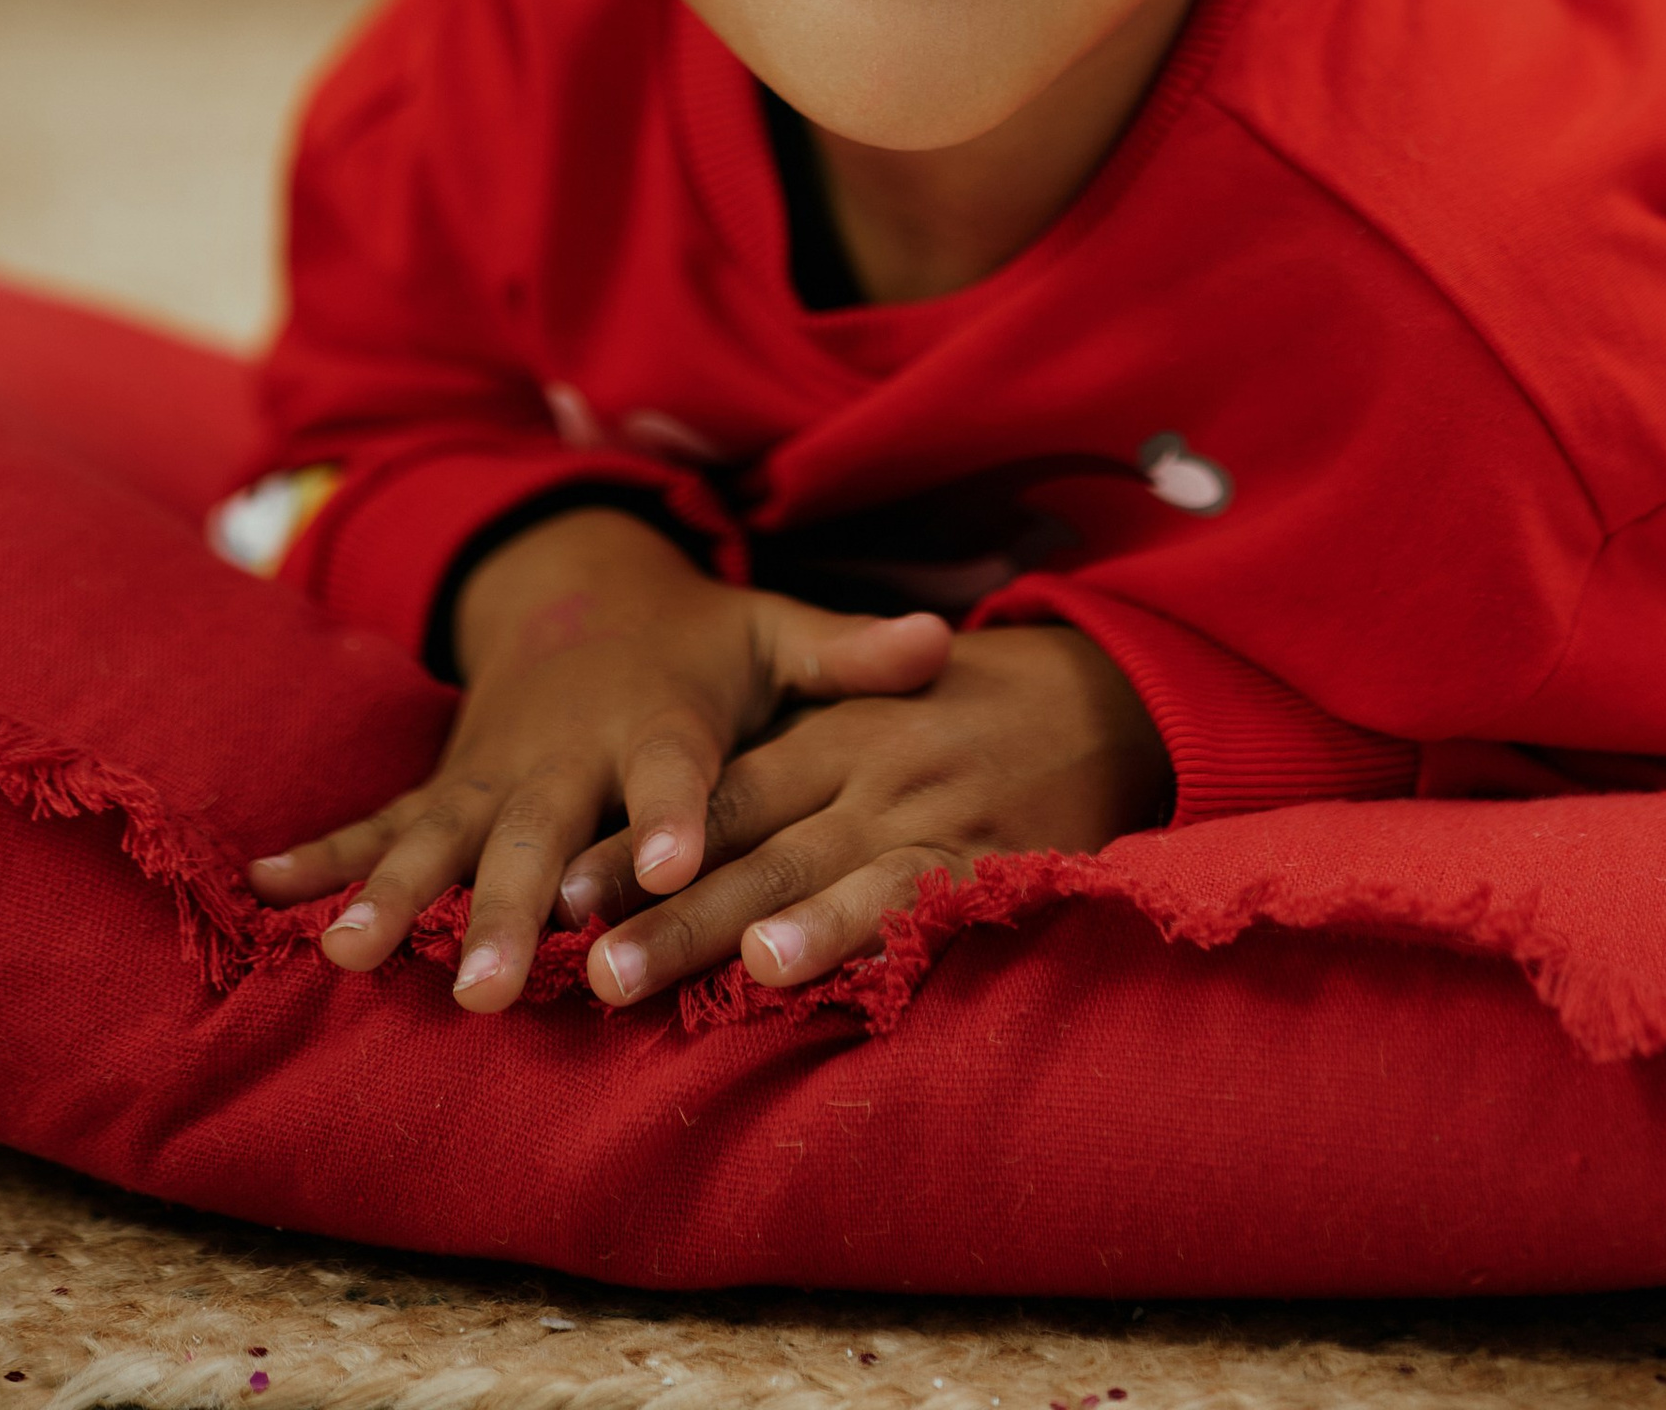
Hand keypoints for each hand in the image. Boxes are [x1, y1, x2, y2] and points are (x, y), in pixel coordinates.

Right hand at [245, 507, 948, 1010]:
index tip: (675, 863)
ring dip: (394, 897)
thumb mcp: (775, 633)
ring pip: (441, 842)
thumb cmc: (698, 642)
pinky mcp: (445, 787)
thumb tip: (949, 642)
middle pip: (541, 838)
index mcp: (658, 724)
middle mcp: (567, 756)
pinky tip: (262, 895)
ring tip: (351, 958)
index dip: (675, 815)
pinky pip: (375, 824)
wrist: (581, 590)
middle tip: (494, 989)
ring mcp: (494, 775)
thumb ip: (850, 654)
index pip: (673, 774)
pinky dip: (320, 857)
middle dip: (514, 911)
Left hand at [565, 619, 1170, 1008]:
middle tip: (596, 970)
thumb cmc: (956, 711)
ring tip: (713, 968)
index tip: (566, 897)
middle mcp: (869, 770)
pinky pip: (926, 898)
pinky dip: (876, 931)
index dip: (642, 848)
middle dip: (673, 911)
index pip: (718, 796)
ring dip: (771, 927)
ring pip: (833, 874)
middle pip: (754, 846)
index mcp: (830, 732)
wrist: (1100, 692)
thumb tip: (664, 827)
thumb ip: (784, 763)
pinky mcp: (990, 859)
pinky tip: (833, 973)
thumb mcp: (865, 707)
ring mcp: (929, 815)